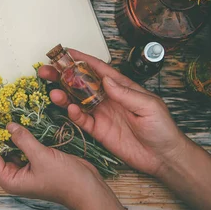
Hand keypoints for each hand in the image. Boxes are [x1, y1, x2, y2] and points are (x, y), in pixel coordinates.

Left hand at [0, 103, 130, 209]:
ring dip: (1, 125)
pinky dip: (18, 129)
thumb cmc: (65, 181)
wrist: (89, 189)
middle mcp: (13, 172)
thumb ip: (24, 140)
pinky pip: (21, 141)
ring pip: (7, 142)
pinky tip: (15, 115)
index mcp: (9, 178)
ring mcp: (24, 165)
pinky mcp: (35, 158)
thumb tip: (9, 125)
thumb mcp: (42, 158)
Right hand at [38, 49, 189, 177]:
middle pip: (81, 83)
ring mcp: (102, 114)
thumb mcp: (148, 106)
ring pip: (77, 100)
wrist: (163, 157)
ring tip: (53, 92)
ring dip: (64, 95)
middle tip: (48, 71)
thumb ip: (125, 93)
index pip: (98, 69)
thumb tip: (106, 79)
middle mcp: (108, 98)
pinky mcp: (99, 130)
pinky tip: (69, 109)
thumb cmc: (162, 128)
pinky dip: (73, 114)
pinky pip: (82, 119)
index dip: (82, 59)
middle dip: (64, 76)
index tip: (66, 52)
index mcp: (121, 87)